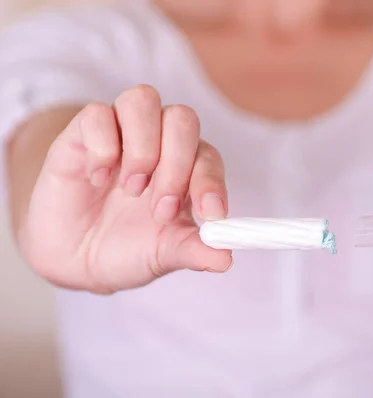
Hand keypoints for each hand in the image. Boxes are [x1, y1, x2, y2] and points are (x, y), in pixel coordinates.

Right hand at [19, 85, 231, 293]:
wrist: (74, 258)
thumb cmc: (127, 249)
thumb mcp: (164, 255)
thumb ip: (194, 251)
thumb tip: (226, 259)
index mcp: (187, 170)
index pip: (209, 157)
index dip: (212, 182)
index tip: (210, 215)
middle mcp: (159, 143)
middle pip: (182, 118)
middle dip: (176, 164)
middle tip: (160, 209)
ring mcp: (121, 134)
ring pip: (143, 99)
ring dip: (142, 147)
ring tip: (131, 188)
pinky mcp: (83, 133)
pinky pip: (97, 113)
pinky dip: (101, 147)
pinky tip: (96, 179)